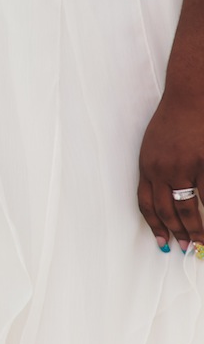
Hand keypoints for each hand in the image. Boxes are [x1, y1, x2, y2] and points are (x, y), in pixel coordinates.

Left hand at [137, 91, 203, 252]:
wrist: (189, 96)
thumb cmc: (172, 121)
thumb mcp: (154, 147)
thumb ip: (157, 171)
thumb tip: (163, 196)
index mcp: (147, 166)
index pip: (146, 203)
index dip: (155, 225)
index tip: (163, 242)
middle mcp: (162, 169)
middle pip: (168, 210)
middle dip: (178, 232)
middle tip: (187, 247)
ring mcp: (184, 166)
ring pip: (189, 207)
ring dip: (197, 228)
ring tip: (203, 242)